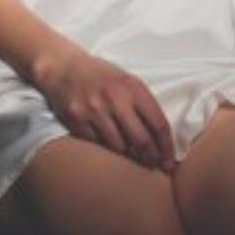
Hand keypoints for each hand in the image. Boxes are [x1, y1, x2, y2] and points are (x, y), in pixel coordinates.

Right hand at [40, 51, 176, 173]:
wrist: (65, 68)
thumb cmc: (102, 77)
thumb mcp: (127, 82)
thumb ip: (143, 106)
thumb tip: (161, 140)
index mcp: (133, 87)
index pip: (158, 123)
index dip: (167, 147)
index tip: (169, 161)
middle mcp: (115, 98)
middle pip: (142, 141)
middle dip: (151, 158)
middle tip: (154, 165)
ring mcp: (95, 109)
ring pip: (120, 148)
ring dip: (127, 154)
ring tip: (129, 152)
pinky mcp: (77, 119)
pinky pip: (98, 145)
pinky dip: (104, 147)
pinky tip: (105, 141)